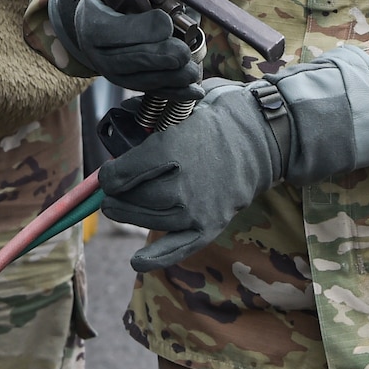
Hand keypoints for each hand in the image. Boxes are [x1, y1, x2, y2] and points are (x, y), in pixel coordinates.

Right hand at [47, 0, 201, 92]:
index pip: (114, 31)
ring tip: (192, 71)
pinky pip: (151, 90)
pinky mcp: (126, 83)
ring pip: (141, 80)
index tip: (167, 23)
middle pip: (130, 60)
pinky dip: (174, 92)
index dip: (143, 29)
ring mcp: (110, 71)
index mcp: (92, 21)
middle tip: (184, 52)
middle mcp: (96, 52)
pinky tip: (194, 91)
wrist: (94, 19)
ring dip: (171, 78)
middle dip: (161, 58)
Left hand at [99, 80, 282, 270]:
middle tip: (116, 190)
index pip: (119, 175)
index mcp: (169, 149)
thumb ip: (148, 116)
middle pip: (130, 200)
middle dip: (117, 195)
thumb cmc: (216, 119)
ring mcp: (195, 210)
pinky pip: (177, 248)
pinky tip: (136, 262)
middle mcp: (180, 184)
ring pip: (147, 220)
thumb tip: (117, 116)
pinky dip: (155, 258)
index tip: (109, 173)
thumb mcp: (180, 107)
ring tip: (124, 206)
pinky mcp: (209, 227)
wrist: (259, 139)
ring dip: (131, 214)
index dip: (108, 175)